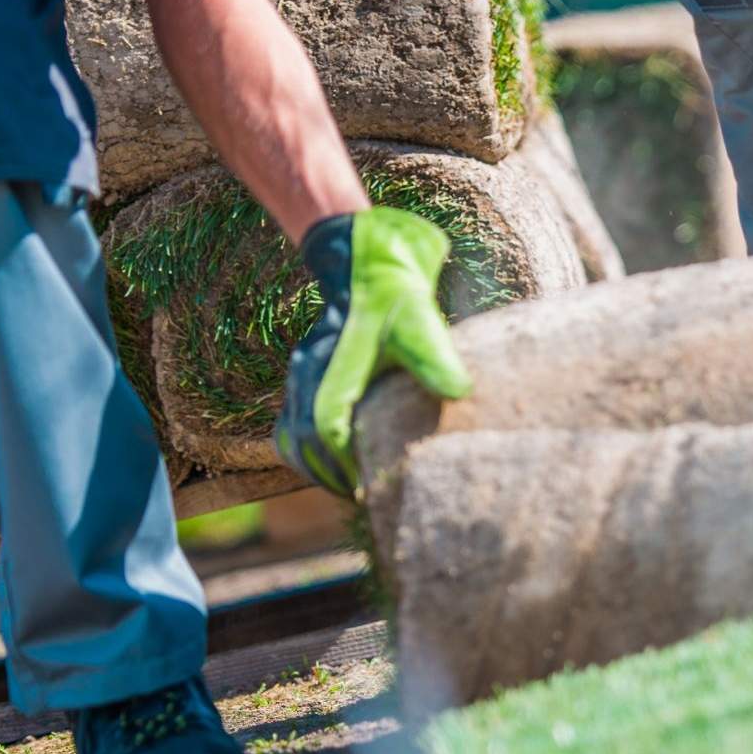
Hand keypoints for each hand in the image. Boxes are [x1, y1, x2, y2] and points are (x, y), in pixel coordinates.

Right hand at [275, 208, 473, 493]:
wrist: (365, 259)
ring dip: (319, 467)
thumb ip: (435, 355)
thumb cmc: (393, 290)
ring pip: (292, 437)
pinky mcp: (307, 376)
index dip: (345, 464)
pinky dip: (309, 451)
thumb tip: (461, 392)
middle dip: (332, 475)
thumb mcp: (419, 317)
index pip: (326, 430)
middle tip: (365, 495)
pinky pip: (291, 426)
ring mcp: (302, 376)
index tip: (369, 487)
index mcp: (332, 367)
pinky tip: (339, 461)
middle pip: (304, 443)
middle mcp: (308, 374)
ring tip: (352, 485)